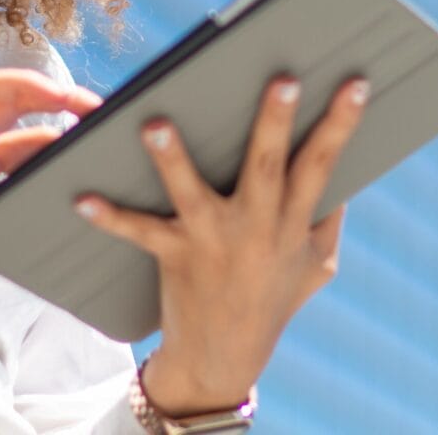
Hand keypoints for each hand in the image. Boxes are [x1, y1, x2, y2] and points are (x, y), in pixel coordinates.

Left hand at [75, 74, 368, 415]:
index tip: (356, 84)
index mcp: (293, 222)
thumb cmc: (272, 297)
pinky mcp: (175, 255)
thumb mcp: (317, 263)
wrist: (224, 359)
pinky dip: (110, 217)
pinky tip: (82, 199)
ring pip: (193, 193)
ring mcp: (213, 241)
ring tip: (154, 124)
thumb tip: (339, 162)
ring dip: (173, 159)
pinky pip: (139, 233)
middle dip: (275, 123)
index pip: (323, 165)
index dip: (341, 124)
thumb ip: (327, 216)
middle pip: (267, 167)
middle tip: (282, 79)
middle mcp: (257, 228)